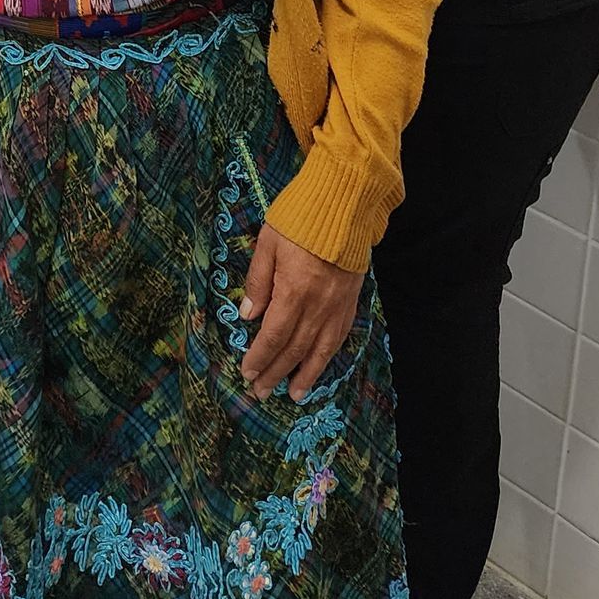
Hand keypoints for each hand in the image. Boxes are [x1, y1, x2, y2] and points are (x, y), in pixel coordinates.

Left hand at [238, 223, 362, 401]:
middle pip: (294, 349)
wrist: (345, 202)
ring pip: (320, 350)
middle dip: (275, 373)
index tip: (247, 373)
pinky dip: (327, 356)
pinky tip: (319, 365)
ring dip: (305, 375)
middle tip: (261, 392)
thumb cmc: (300, 218)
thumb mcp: (268, 243)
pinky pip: (338, 337)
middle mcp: (317, 306)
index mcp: (293, 292)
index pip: (273, 336)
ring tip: (293, 395)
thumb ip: (258, 282)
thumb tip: (248, 317)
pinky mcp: (351, 301)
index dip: (259, 358)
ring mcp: (337, 306)